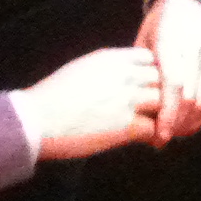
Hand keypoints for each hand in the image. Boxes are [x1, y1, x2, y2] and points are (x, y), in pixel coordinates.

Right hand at [26, 47, 162, 159]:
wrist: (37, 120)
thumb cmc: (51, 98)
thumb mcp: (81, 69)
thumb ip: (106, 69)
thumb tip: (119, 76)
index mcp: (111, 59)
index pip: (149, 58)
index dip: (151, 73)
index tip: (146, 87)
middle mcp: (124, 75)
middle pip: (161, 78)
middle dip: (161, 93)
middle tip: (158, 109)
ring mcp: (127, 100)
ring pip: (163, 102)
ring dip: (162, 115)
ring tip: (158, 126)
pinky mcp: (126, 126)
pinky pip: (155, 128)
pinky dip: (154, 136)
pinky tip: (149, 142)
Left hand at [136, 0, 200, 145]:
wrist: (188, 1)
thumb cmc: (158, 25)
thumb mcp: (142, 44)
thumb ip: (142, 74)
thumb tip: (136, 111)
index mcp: (171, 45)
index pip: (174, 88)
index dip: (167, 117)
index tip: (158, 138)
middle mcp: (196, 52)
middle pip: (191, 100)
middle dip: (177, 125)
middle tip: (162, 138)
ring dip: (190, 123)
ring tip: (175, 133)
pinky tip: (190, 123)